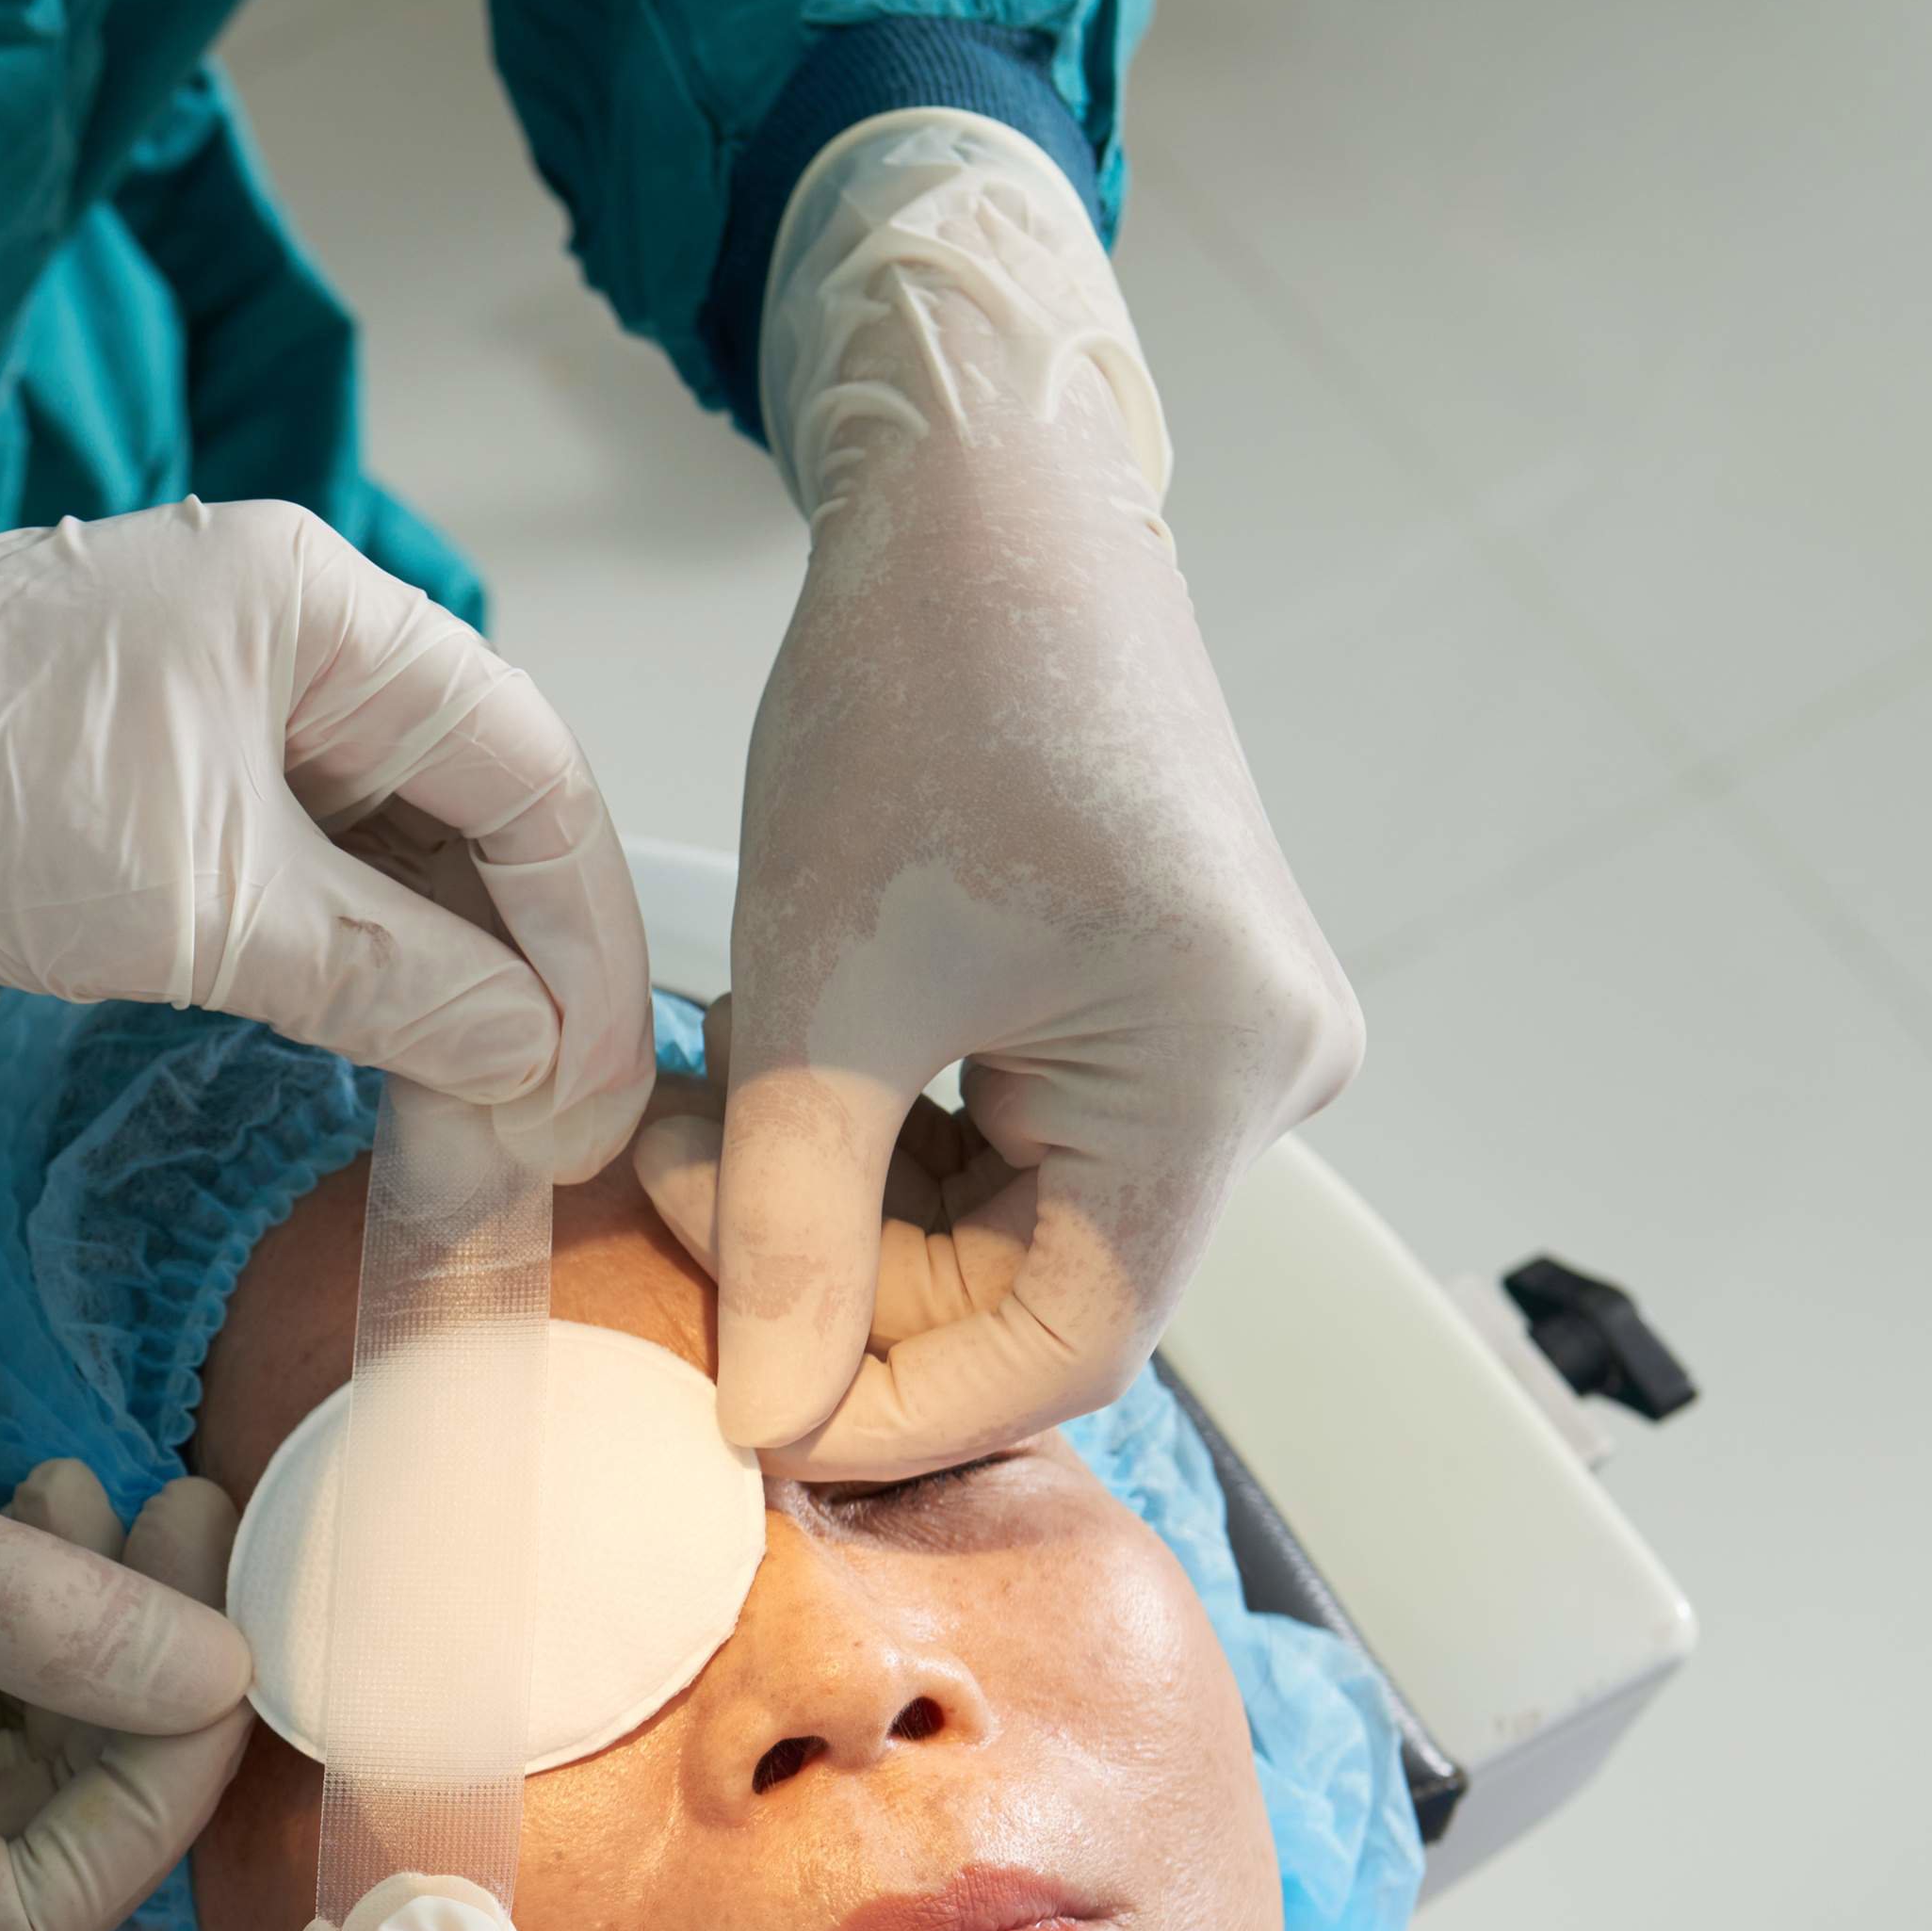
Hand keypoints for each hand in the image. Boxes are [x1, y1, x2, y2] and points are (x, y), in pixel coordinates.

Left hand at [0, 483, 653, 1178]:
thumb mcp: (201, 904)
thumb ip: (390, 979)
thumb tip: (530, 1055)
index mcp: (336, 617)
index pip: (537, 780)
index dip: (589, 947)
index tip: (600, 1082)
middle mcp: (306, 639)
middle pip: (486, 822)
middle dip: (534, 985)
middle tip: (556, 1135)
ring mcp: (238, 701)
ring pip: (406, 861)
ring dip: (454, 994)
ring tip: (486, 1128)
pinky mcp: (175, 770)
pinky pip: (319, 874)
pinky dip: (367, 972)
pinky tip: (399, 1061)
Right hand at [0, 1123, 252, 1930]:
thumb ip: (57, 1620)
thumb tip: (228, 1671)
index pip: (33, 1914)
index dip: (156, 1794)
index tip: (225, 1652)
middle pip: (23, 1837)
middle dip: (129, 1693)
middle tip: (197, 1536)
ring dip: (75, 1632)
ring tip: (113, 1490)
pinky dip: (0, 1607)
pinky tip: (34, 1499)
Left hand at [699, 111, 1358, 1475]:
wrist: (984, 504)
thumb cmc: (917, 702)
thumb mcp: (821, 997)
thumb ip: (791, 1231)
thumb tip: (762, 1425)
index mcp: (1220, 1077)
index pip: (1069, 1344)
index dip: (893, 1401)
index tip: (737, 1413)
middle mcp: (1262, 1076)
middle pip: (1032, 1284)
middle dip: (836, 1269)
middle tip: (668, 1179)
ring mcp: (1221, 1038)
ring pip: (1006, 1218)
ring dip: (842, 1197)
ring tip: (702, 1101)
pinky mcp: (1160, 1002)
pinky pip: (1014, 1136)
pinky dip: (881, 1129)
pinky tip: (777, 1058)